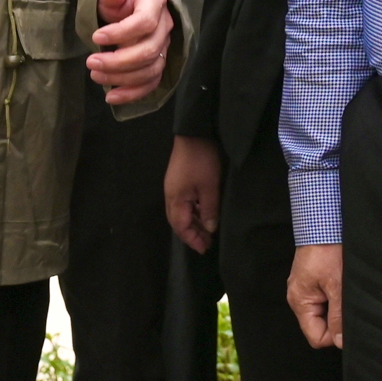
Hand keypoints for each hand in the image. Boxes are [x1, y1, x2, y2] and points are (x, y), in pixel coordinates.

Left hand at [91, 0, 172, 103]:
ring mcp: (164, 45)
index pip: (145, 21)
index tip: (96, 37)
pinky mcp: (158, 61)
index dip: (121, 33)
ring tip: (96, 75)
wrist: (133, 5)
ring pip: (151, 69)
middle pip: (149, 50)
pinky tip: (112, 96)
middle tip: (91, 62)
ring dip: (122, 78)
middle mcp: (165, 25)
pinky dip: (133, 93)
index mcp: (155, 2)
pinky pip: (152, 82)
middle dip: (118, 61)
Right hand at [165, 135, 221, 253]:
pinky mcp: (180, 179)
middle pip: (178, 221)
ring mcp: (175, 187)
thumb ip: (209, 209)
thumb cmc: (202, 160)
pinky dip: (194, 211)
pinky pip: (185, 202)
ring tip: (207, 231)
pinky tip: (204, 212)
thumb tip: (209, 228)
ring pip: (182, 212)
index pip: (181, 226)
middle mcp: (171, 195)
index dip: (192, 239)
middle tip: (207, 243)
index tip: (204, 249)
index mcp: (176, 199)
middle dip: (192, 234)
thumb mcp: (210, 186)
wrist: (194, 132)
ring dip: (194, 222)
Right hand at [288, 244, 343, 348]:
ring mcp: (306, 288)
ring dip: (338, 305)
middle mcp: (299, 297)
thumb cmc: (327, 249)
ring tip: (346, 288)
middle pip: (321, 326)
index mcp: (300, 302)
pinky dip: (337, 295)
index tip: (350, 324)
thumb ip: (338, 316)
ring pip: (326, 312)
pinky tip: (343, 282)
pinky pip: (326, 298)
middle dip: (337, 318)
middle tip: (349, 301)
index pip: (317, 337)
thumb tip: (339, 342)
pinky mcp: (314, 279)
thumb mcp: (337, 285)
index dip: (335, 336)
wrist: (324, 222)